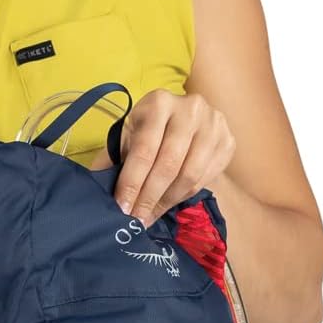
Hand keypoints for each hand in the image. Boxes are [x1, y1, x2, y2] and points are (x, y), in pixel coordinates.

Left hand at [88, 88, 235, 226]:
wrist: (186, 116)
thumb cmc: (150, 128)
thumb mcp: (128, 135)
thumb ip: (112, 159)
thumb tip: (94, 191)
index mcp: (159, 102)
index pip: (144, 149)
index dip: (132, 182)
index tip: (122, 208)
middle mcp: (190, 109)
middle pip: (169, 164)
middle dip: (149, 197)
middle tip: (136, 219)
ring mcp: (214, 125)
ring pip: (190, 175)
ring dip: (167, 201)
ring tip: (150, 215)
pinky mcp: (228, 141)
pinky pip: (206, 179)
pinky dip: (184, 196)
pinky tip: (168, 204)